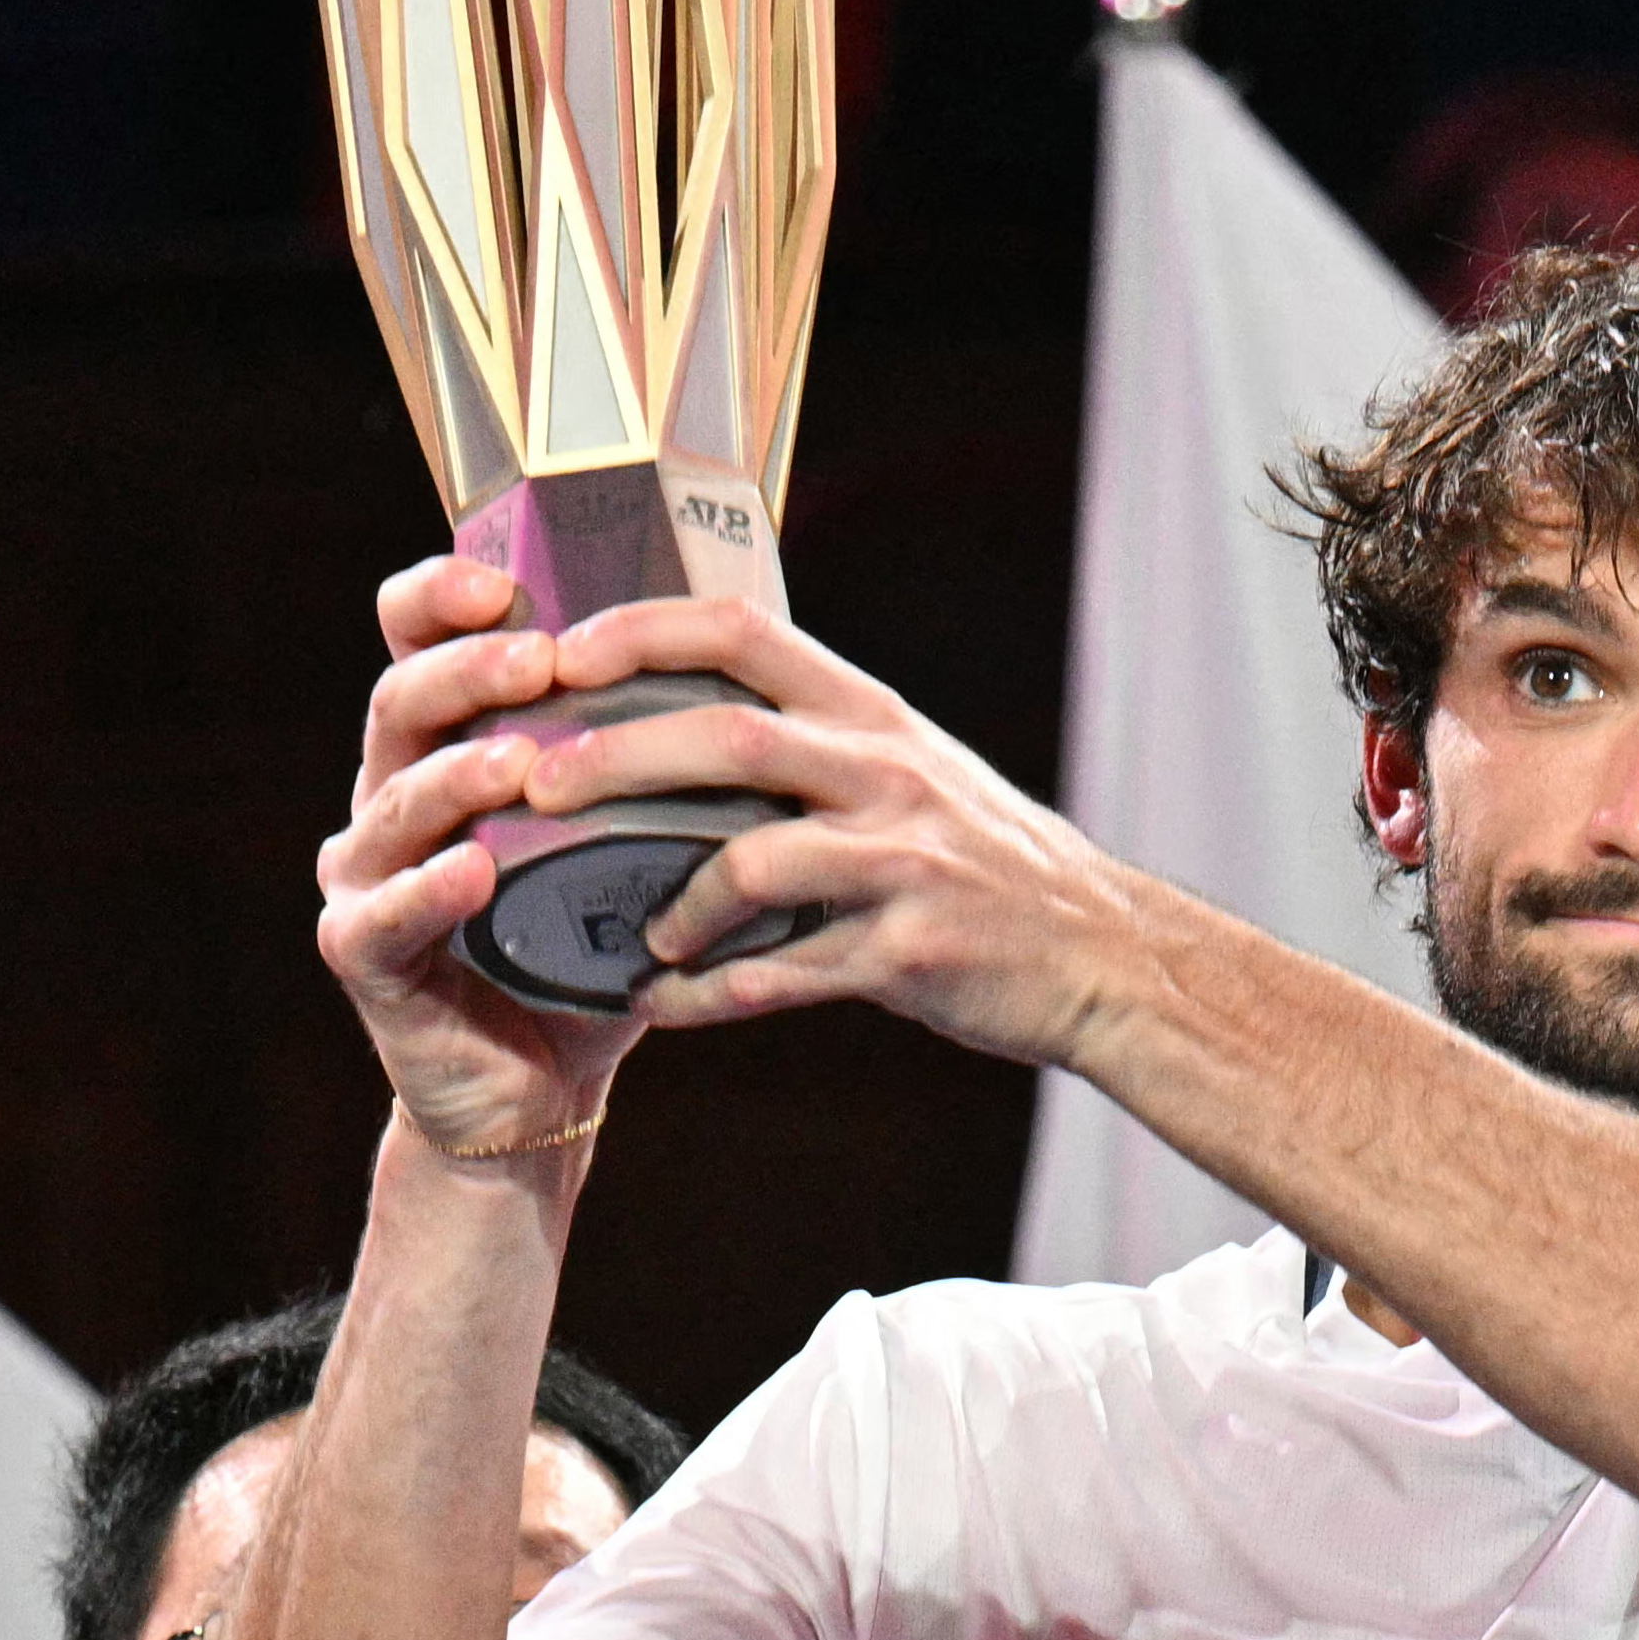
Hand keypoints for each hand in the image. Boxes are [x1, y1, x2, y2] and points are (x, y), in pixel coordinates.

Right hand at [315, 557, 645, 1157]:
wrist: (543, 1078)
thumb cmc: (593, 938)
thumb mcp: (629, 833)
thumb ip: (654, 754)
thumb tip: (755, 656)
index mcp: (450, 741)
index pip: (420, 641)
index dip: (443, 599)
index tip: (505, 583)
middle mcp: (392, 791)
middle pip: (402, 701)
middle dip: (465, 671)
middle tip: (536, 659)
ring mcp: (366, 872)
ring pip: (394, 801)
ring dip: (455, 775)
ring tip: (517, 760)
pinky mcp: (361, 953)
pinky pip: (382, 913)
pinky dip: (427, 889)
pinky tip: (471, 873)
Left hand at [507, 595, 1153, 1064]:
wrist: (1103, 953)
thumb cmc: (988, 861)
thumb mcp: (914, 769)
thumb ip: (817, 742)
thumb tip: (685, 722)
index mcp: (874, 715)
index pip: (743, 631)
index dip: (642, 631)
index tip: (562, 653)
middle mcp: (886, 772)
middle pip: (727, 737)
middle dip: (614, 756)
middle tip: (534, 783)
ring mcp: (900, 863)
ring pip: (750, 861)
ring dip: (667, 901)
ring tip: (632, 934)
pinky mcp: (906, 954)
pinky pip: (782, 977)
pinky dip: (710, 996)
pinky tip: (665, 1008)